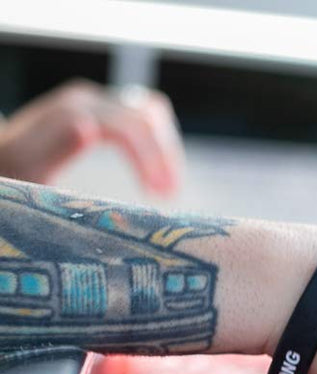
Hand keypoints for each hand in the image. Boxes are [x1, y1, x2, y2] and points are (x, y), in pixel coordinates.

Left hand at [0, 80, 182, 193]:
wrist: (4, 159)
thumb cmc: (12, 171)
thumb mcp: (24, 165)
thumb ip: (54, 146)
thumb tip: (90, 128)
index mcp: (71, 110)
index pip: (128, 126)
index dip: (149, 160)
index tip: (156, 197)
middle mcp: (87, 99)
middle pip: (146, 117)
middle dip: (163, 157)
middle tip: (167, 197)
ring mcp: (97, 102)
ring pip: (152, 112)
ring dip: (166, 148)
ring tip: (167, 186)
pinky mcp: (104, 110)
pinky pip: (145, 115)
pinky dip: (159, 141)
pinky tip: (157, 170)